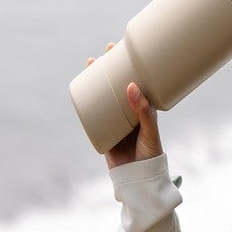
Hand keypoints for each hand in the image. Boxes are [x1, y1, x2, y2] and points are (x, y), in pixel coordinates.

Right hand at [85, 43, 162, 169]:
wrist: (138, 180)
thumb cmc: (150, 155)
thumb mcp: (149, 131)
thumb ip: (143, 111)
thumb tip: (131, 86)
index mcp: (143, 109)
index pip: (137, 82)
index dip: (132, 66)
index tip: (126, 51)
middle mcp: (129, 112)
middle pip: (118, 85)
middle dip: (110, 68)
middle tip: (105, 52)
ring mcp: (115, 121)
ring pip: (104, 96)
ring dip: (96, 80)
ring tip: (91, 65)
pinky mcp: (103, 131)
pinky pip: (93, 114)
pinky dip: (86, 102)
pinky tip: (80, 90)